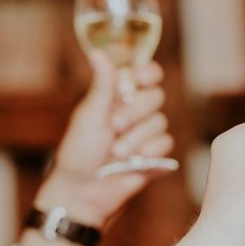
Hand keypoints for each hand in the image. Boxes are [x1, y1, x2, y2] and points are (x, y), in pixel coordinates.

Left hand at [34, 51, 174, 228]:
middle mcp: (136, 112)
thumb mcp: (89, 115)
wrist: (83, 193)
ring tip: (116, 154)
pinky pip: (166, 144)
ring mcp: (147, 133)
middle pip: (156, 96)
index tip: (141, 78)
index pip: (146, 74)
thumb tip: (98, 52)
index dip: (149, 73)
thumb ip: (102, 85)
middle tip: (115, 126)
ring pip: (160, 122)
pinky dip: (150, 152)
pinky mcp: (156, 154)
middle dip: (136, 112)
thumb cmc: (78, 153)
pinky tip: (134, 162)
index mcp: (119, 97)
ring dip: (137, 138)